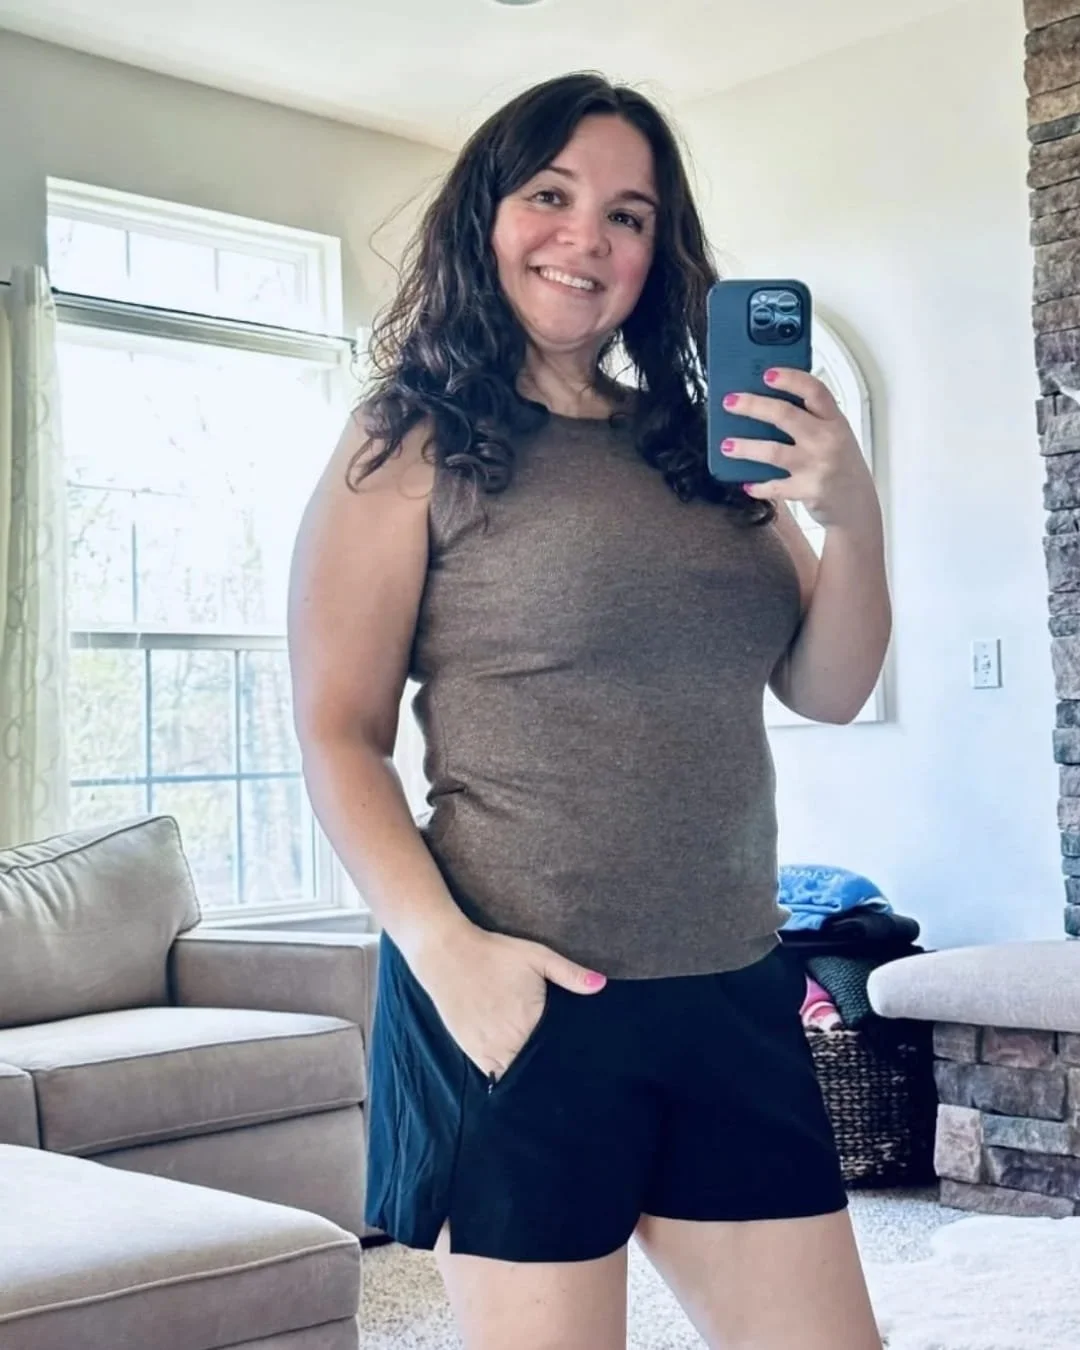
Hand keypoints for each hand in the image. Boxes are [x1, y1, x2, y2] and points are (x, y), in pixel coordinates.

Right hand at [409, 922, 606, 1081]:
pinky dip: (506, 1073)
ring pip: (515, 1076)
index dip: (569, 1058)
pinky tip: (516, 1066)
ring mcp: (488, 1050)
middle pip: (537, 1069)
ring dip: (528, 1075)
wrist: (446, 954)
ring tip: (542, 1071)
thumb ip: (570, 973)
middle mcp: (509, 1042)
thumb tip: (602, 985)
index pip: (557, 1053)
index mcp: (530, 1021)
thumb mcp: (536, 956)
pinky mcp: (471, 1051)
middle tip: (565, 1067)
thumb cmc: (495, 953)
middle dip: (550, 1069)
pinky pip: (494, 1074)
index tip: (581, 1061)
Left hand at [718, 368, 877, 529]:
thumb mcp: (835, 435)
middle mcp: (827, 439)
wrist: (857, 506)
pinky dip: (758, 486)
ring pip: (773, 451)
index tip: (767, 373)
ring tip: (726, 445)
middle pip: (785, 415)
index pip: (814, 390)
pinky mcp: (808, 490)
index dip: (790, 379)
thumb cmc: (842, 466)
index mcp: (834, 420)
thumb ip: (810, 420)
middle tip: (730, 402)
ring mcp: (817, 465)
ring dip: (745, 447)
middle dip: (753, 406)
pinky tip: (747, 484)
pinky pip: (775, 487)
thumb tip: (765, 405)